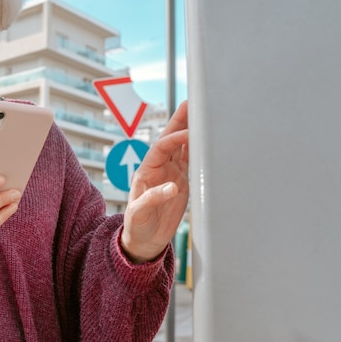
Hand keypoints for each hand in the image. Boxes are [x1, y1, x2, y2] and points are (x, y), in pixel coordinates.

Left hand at [121, 101, 188, 262]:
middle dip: (180, 121)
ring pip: (182, 147)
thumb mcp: (139, 214)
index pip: (161, 148)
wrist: (144, 241)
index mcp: (146, 171)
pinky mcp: (182, 182)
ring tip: (202, 113)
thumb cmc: (137, 227)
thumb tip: (171, 187)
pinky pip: (190, 161)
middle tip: (191, 104)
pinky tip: (207, 138)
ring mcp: (171, 173)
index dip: (173, 139)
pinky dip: (198, 149)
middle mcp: (158, 168)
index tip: (188, 133)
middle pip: (170, 139)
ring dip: (190, 130)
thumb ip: (152, 199)